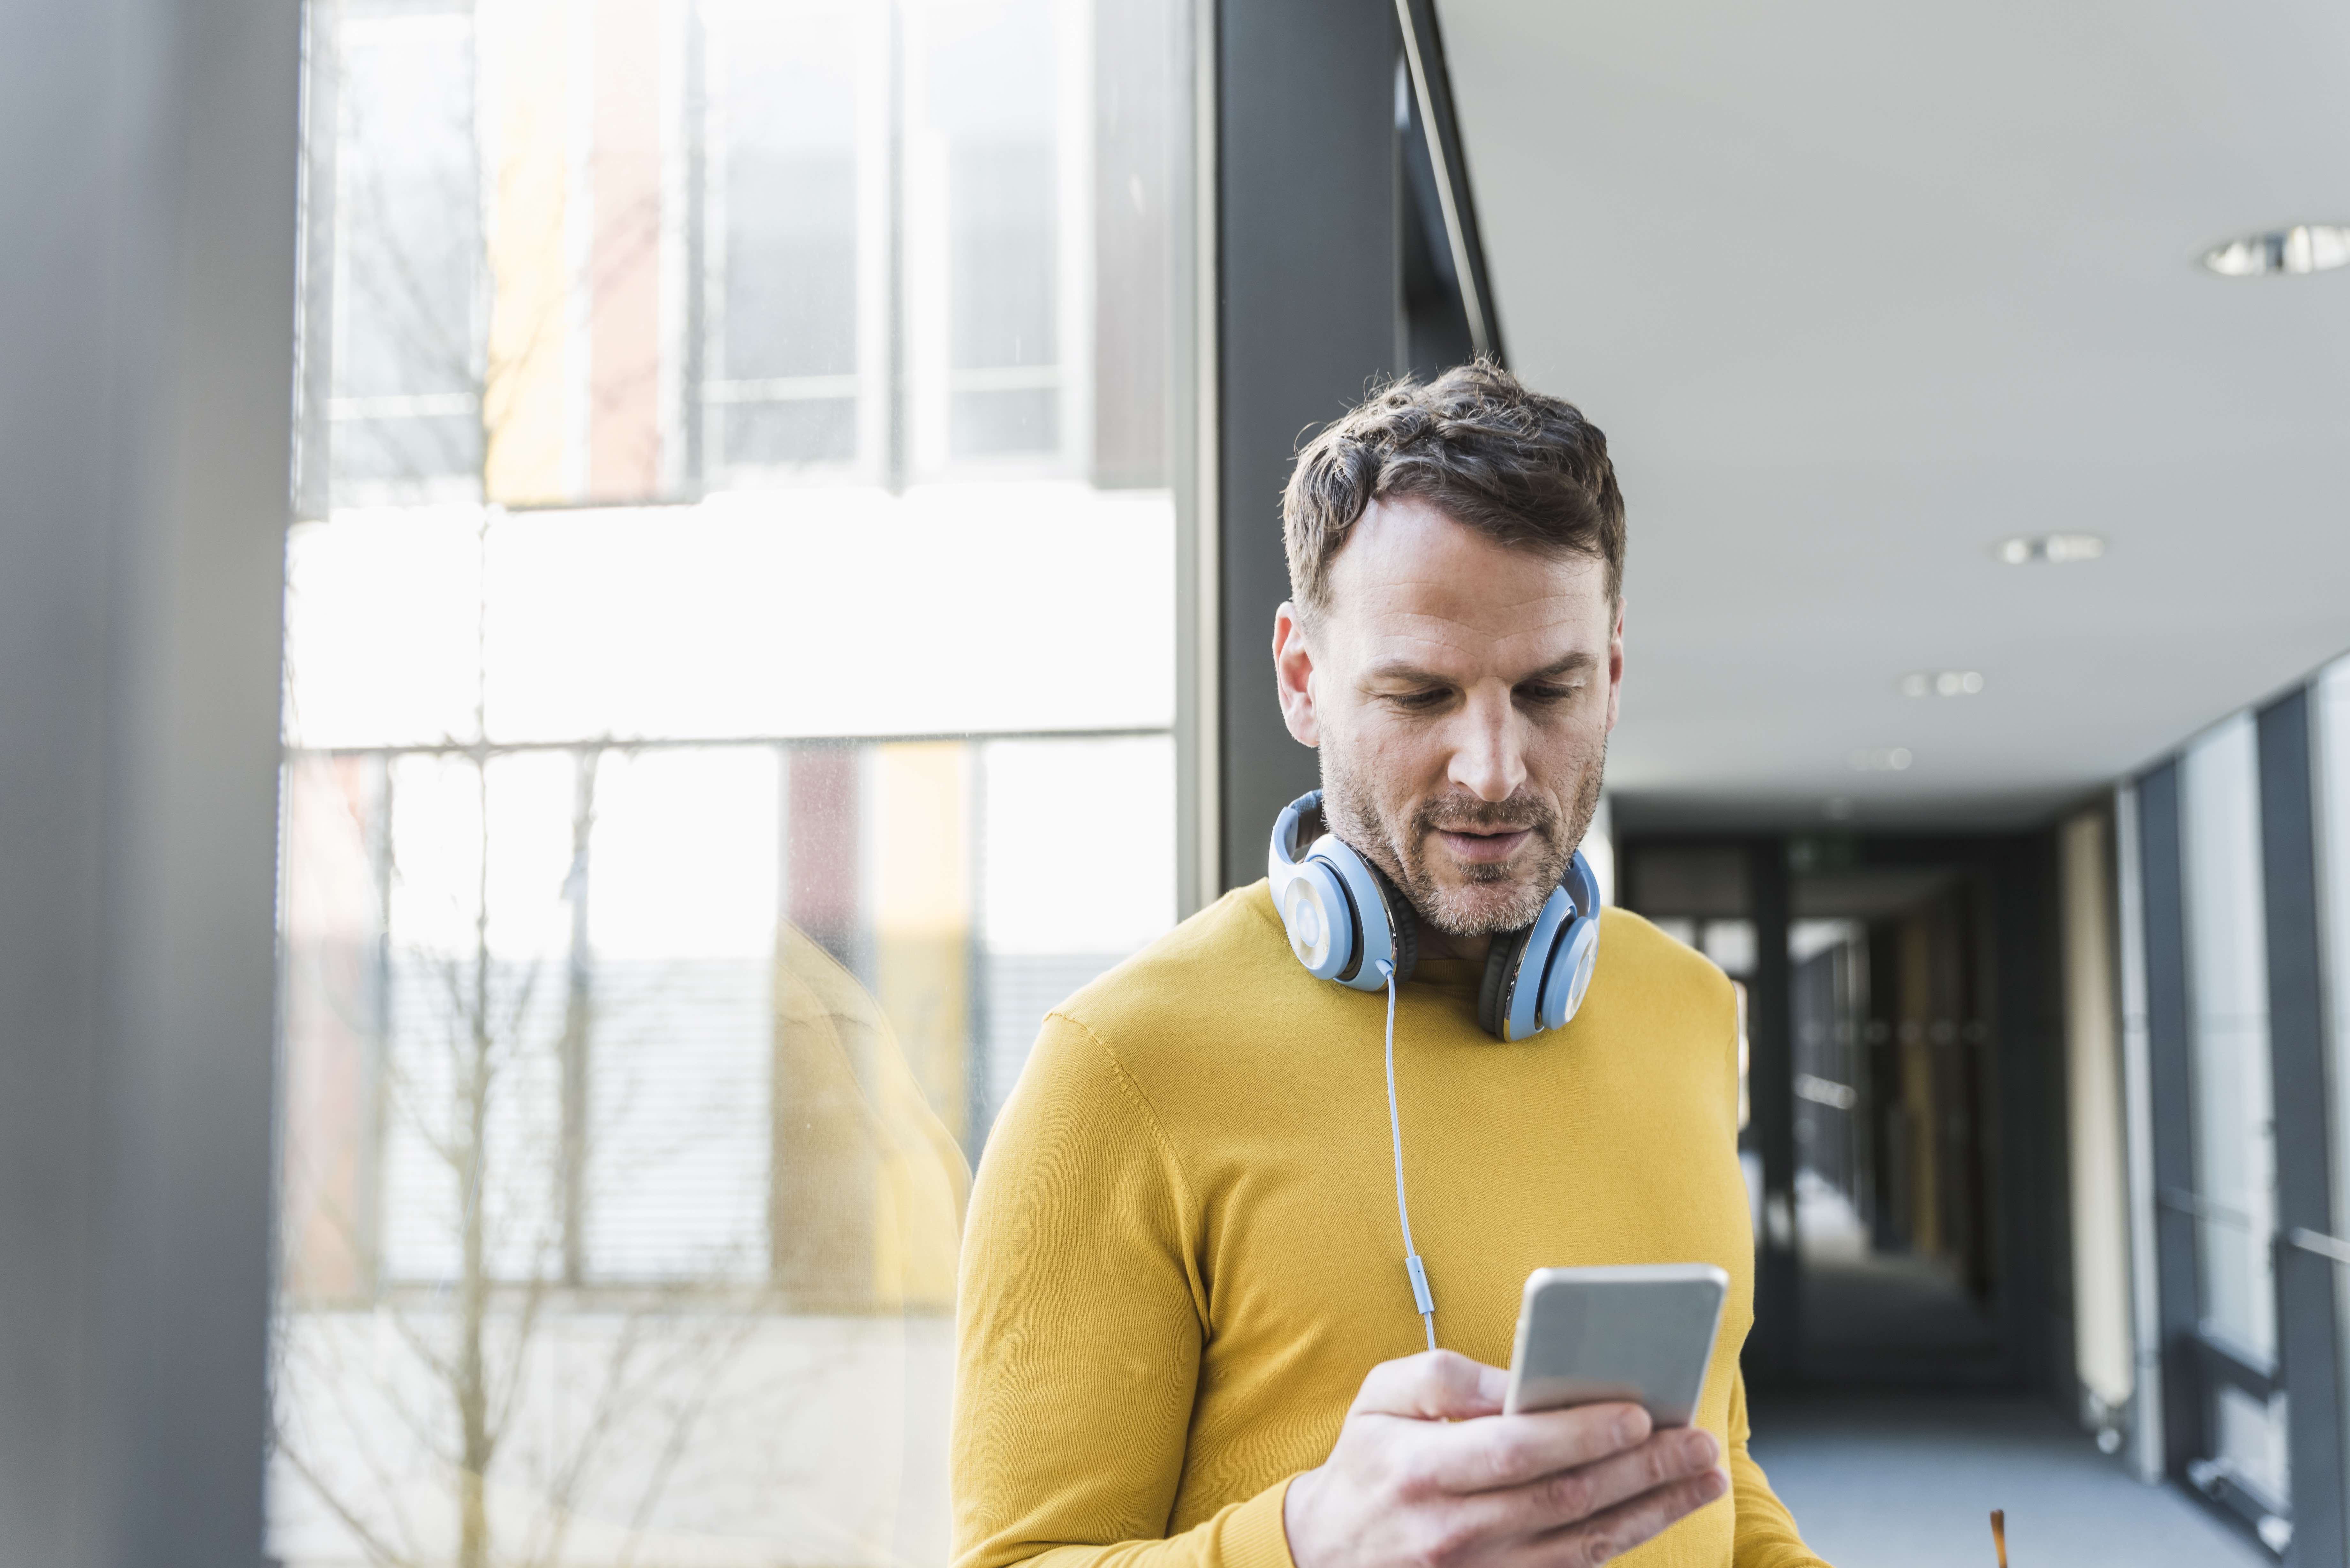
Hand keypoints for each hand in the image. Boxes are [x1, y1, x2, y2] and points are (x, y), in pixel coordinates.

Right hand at [1282, 1351, 1726, 1567]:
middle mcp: (1453, 1529)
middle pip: (1564, 1498)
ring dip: (1652, 1509)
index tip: (1636, 1413)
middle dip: (1640, 1468)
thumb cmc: (1365, 1464)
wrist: (1329, 1553)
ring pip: (1583, 1541)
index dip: (1580, 1433)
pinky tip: (1660, 1512)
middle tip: (1695, 1441)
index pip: (1515, 1450)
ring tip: (1702, 1477)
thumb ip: (1446, 1380)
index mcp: (1420, 1470)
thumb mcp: (1379, 1397)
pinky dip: (1624, 1541)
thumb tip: (1521, 1381)